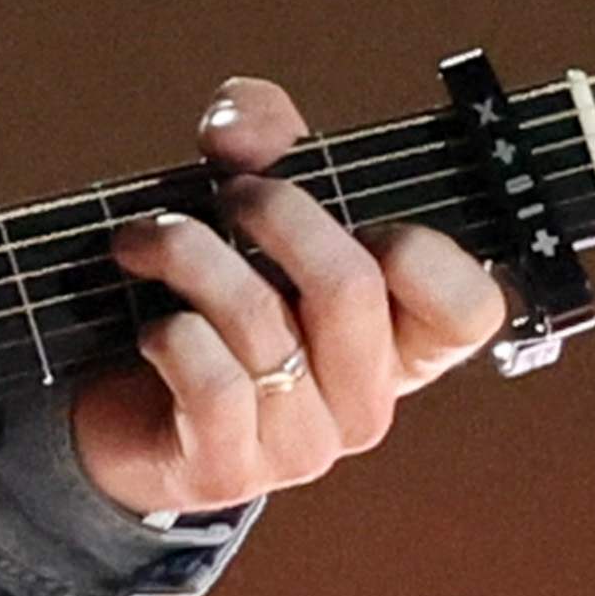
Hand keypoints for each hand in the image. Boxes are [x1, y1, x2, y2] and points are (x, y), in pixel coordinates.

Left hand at [69, 78, 504, 522]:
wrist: (122, 406)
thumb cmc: (209, 295)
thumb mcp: (248, 204)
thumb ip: (261, 137)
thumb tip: (241, 124)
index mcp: (401, 340)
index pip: (471, 308)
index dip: (424, 251)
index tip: (363, 217)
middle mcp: (366, 400)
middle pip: (350, 286)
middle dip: (275, 212)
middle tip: (227, 194)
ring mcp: (305, 445)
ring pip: (264, 324)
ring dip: (189, 256)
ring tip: (146, 240)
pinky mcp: (231, 471)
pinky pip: (214, 381)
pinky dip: (170, 333)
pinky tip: (152, 328)